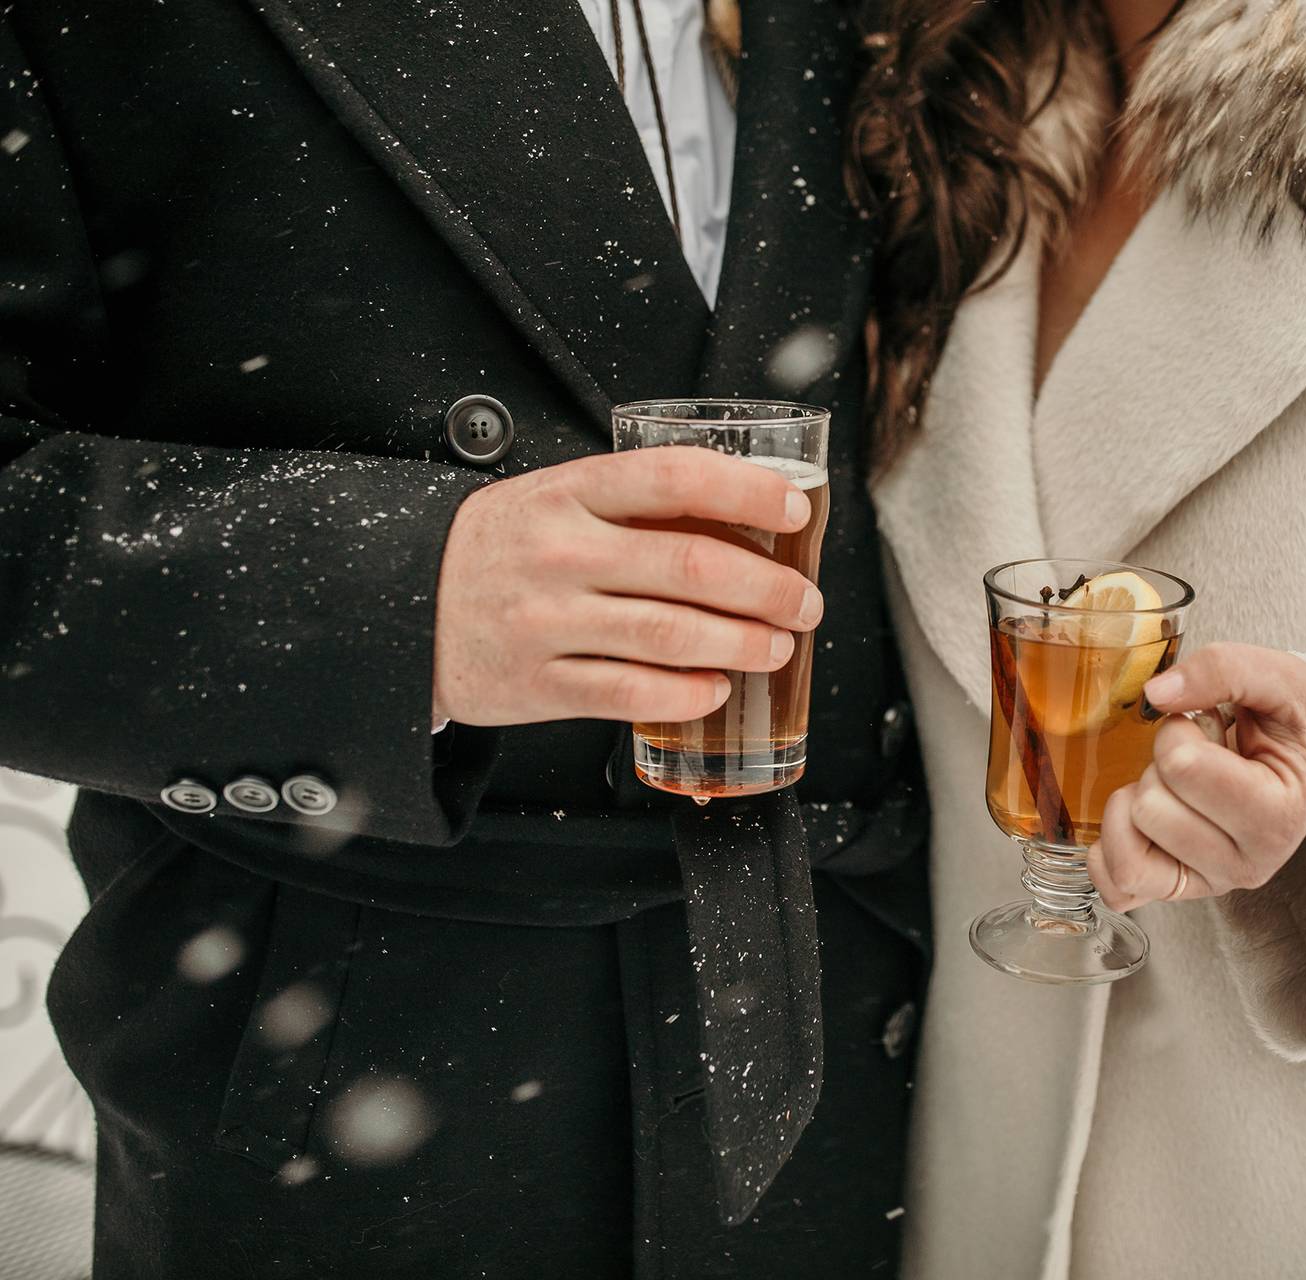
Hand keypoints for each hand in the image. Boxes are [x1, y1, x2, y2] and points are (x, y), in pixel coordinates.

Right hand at [431, 446, 822, 726]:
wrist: (402, 602)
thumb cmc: (502, 547)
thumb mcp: (556, 498)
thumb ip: (634, 505)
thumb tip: (747, 519)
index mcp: (571, 492)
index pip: (676, 478)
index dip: (747, 492)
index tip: (794, 509)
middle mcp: (561, 552)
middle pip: (692, 567)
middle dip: (769, 588)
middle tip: (804, 601)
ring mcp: (547, 620)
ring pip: (671, 635)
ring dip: (742, 644)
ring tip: (776, 646)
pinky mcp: (537, 683)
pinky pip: (630, 692)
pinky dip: (686, 693)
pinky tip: (715, 688)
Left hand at [1088, 643, 1305, 910]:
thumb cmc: (1291, 720)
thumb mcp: (1276, 676)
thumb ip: (1221, 669)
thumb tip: (1155, 693)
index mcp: (1278, 814)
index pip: (1182, 766)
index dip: (1178, 730)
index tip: (1209, 727)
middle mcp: (1248, 863)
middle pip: (1149, 809)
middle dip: (1158, 767)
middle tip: (1195, 757)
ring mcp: (1212, 883)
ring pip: (1127, 855)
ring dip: (1134, 805)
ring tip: (1171, 787)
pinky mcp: (1181, 891)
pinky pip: (1119, 890)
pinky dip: (1111, 851)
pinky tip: (1135, 819)